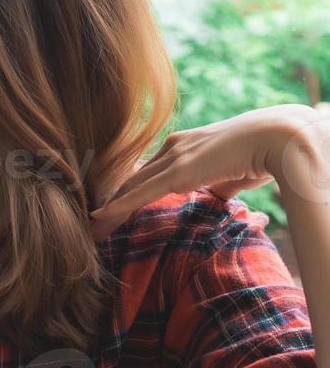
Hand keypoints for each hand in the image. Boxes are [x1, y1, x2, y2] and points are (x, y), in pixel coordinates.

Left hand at [90, 105, 322, 237]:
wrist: (277, 138)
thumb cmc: (263, 154)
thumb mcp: (233, 172)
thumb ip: (220, 184)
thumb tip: (220, 194)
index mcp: (184, 146)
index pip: (148, 171)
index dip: (128, 189)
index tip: (112, 204)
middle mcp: (172, 148)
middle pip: (131, 179)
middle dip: (110, 200)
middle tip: (91, 220)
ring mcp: (172, 158)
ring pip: (129, 187)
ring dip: (108, 210)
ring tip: (90, 229)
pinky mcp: (176, 172)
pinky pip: (138, 194)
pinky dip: (116, 208)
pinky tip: (100, 219)